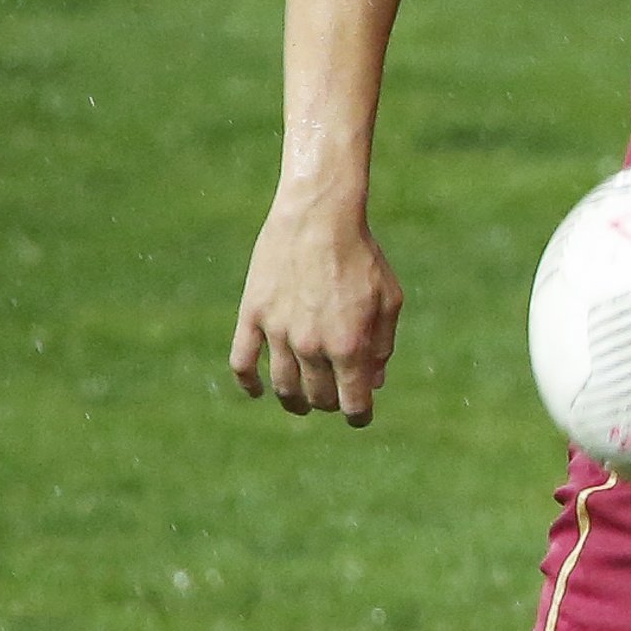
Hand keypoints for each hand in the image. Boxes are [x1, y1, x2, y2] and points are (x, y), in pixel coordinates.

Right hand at [230, 199, 403, 424]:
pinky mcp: (253, 315)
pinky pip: (242, 361)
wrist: (319, 216)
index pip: (353, 403)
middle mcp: (312, 346)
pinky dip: (248, 382)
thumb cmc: (362, 257)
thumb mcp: (389, 301)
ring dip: (293, 400)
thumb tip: (373, 382)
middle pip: (318, 397)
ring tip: (299, 401)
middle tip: (332, 395)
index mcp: (350, 346)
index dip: (358, 415)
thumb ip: (382, 346)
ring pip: (282, 386)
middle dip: (328, 402)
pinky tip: (257, 390)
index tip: (358, 414)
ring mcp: (278, 332)